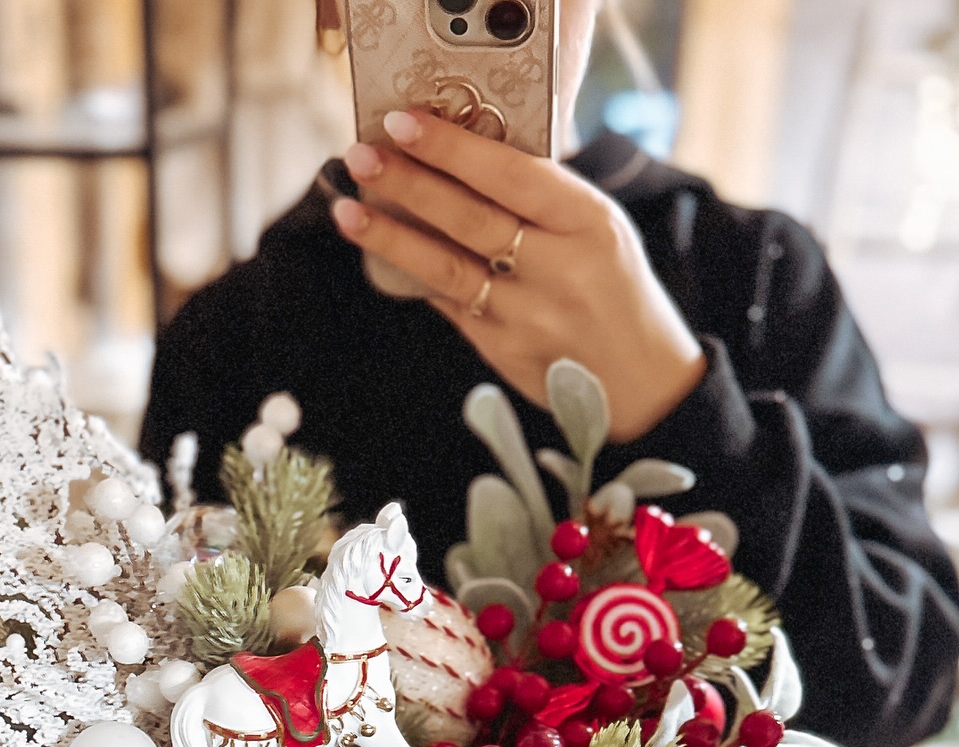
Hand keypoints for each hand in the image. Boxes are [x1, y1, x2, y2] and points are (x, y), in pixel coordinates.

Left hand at [332, 110, 706, 441]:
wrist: (640, 379)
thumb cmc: (614, 288)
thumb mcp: (599, 228)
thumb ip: (542, 199)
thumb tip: (459, 160)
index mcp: (588, 222)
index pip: (510, 175)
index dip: (453, 148)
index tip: (404, 124)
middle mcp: (557, 269)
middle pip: (470, 219)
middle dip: (409, 185)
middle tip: (361, 158)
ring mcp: (527, 315)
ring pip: (448, 268)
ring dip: (392, 238)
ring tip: (350, 212)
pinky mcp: (503, 351)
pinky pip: (450, 305)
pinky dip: (415, 277)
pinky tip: (381, 254)